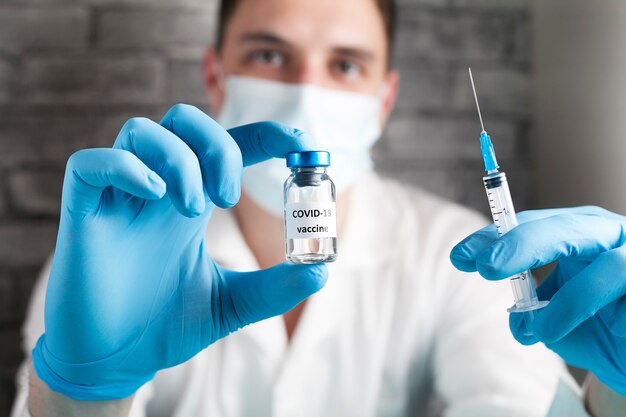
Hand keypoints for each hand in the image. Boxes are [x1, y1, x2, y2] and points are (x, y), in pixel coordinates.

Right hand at [32, 104, 326, 400]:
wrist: (114, 362)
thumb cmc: (166, 325)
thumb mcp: (231, 303)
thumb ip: (274, 286)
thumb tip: (321, 271)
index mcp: (191, 202)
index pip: (229, 146)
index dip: (266, 133)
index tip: (300, 141)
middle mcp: (157, 190)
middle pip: (183, 121)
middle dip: (216, 145)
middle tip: (227, 195)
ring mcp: (118, 198)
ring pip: (141, 131)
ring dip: (178, 159)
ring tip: (194, 207)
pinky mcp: (82, 215)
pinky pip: (91, 163)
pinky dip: (126, 167)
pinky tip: (155, 196)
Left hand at [450, 206, 625, 394]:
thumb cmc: (600, 330)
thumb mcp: (558, 320)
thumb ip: (535, 314)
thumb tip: (518, 323)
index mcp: (580, 235)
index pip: (532, 226)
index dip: (496, 238)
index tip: (460, 256)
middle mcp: (612, 239)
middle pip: (567, 229)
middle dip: (522, 245)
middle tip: (486, 268)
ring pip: (611, 267)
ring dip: (571, 300)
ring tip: (543, 330)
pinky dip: (619, 321)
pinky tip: (614, 334)